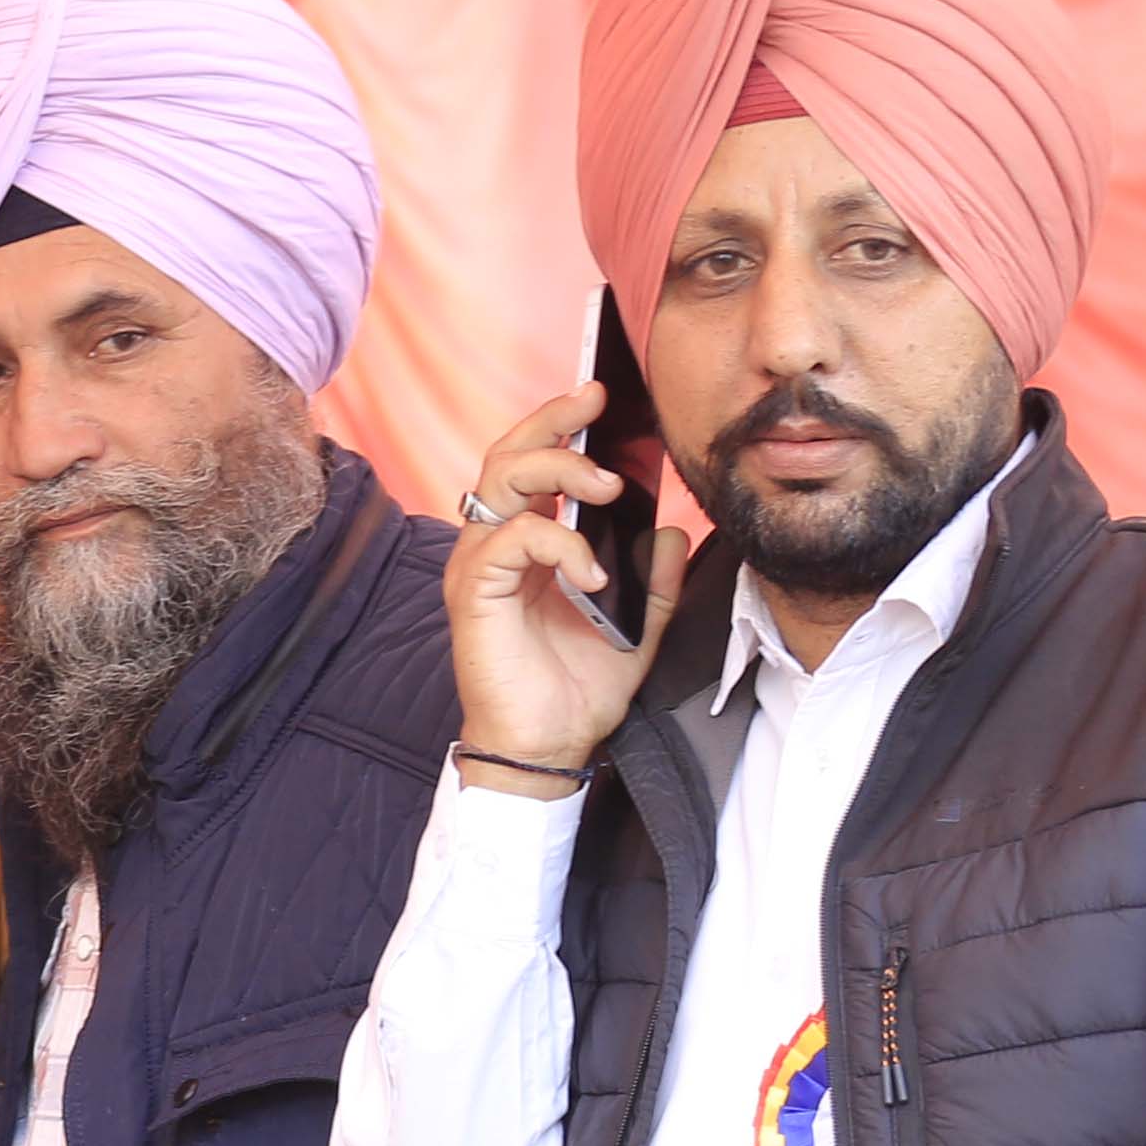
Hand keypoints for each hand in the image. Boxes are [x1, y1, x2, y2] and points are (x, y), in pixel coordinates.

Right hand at [442, 385, 681, 784]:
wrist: (549, 747)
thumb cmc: (578, 689)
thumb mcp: (638, 623)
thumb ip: (654, 576)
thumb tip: (670, 529)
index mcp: (527, 545)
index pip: (531, 463)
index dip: (559, 424)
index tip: (601, 398)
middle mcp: (493, 546)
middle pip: (505, 455)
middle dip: (551, 420)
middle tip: (596, 403)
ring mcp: (479, 567)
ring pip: (500, 481)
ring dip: (557, 469)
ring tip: (606, 486)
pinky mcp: (475, 592)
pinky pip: (513, 540)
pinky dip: (560, 545)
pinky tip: (593, 573)